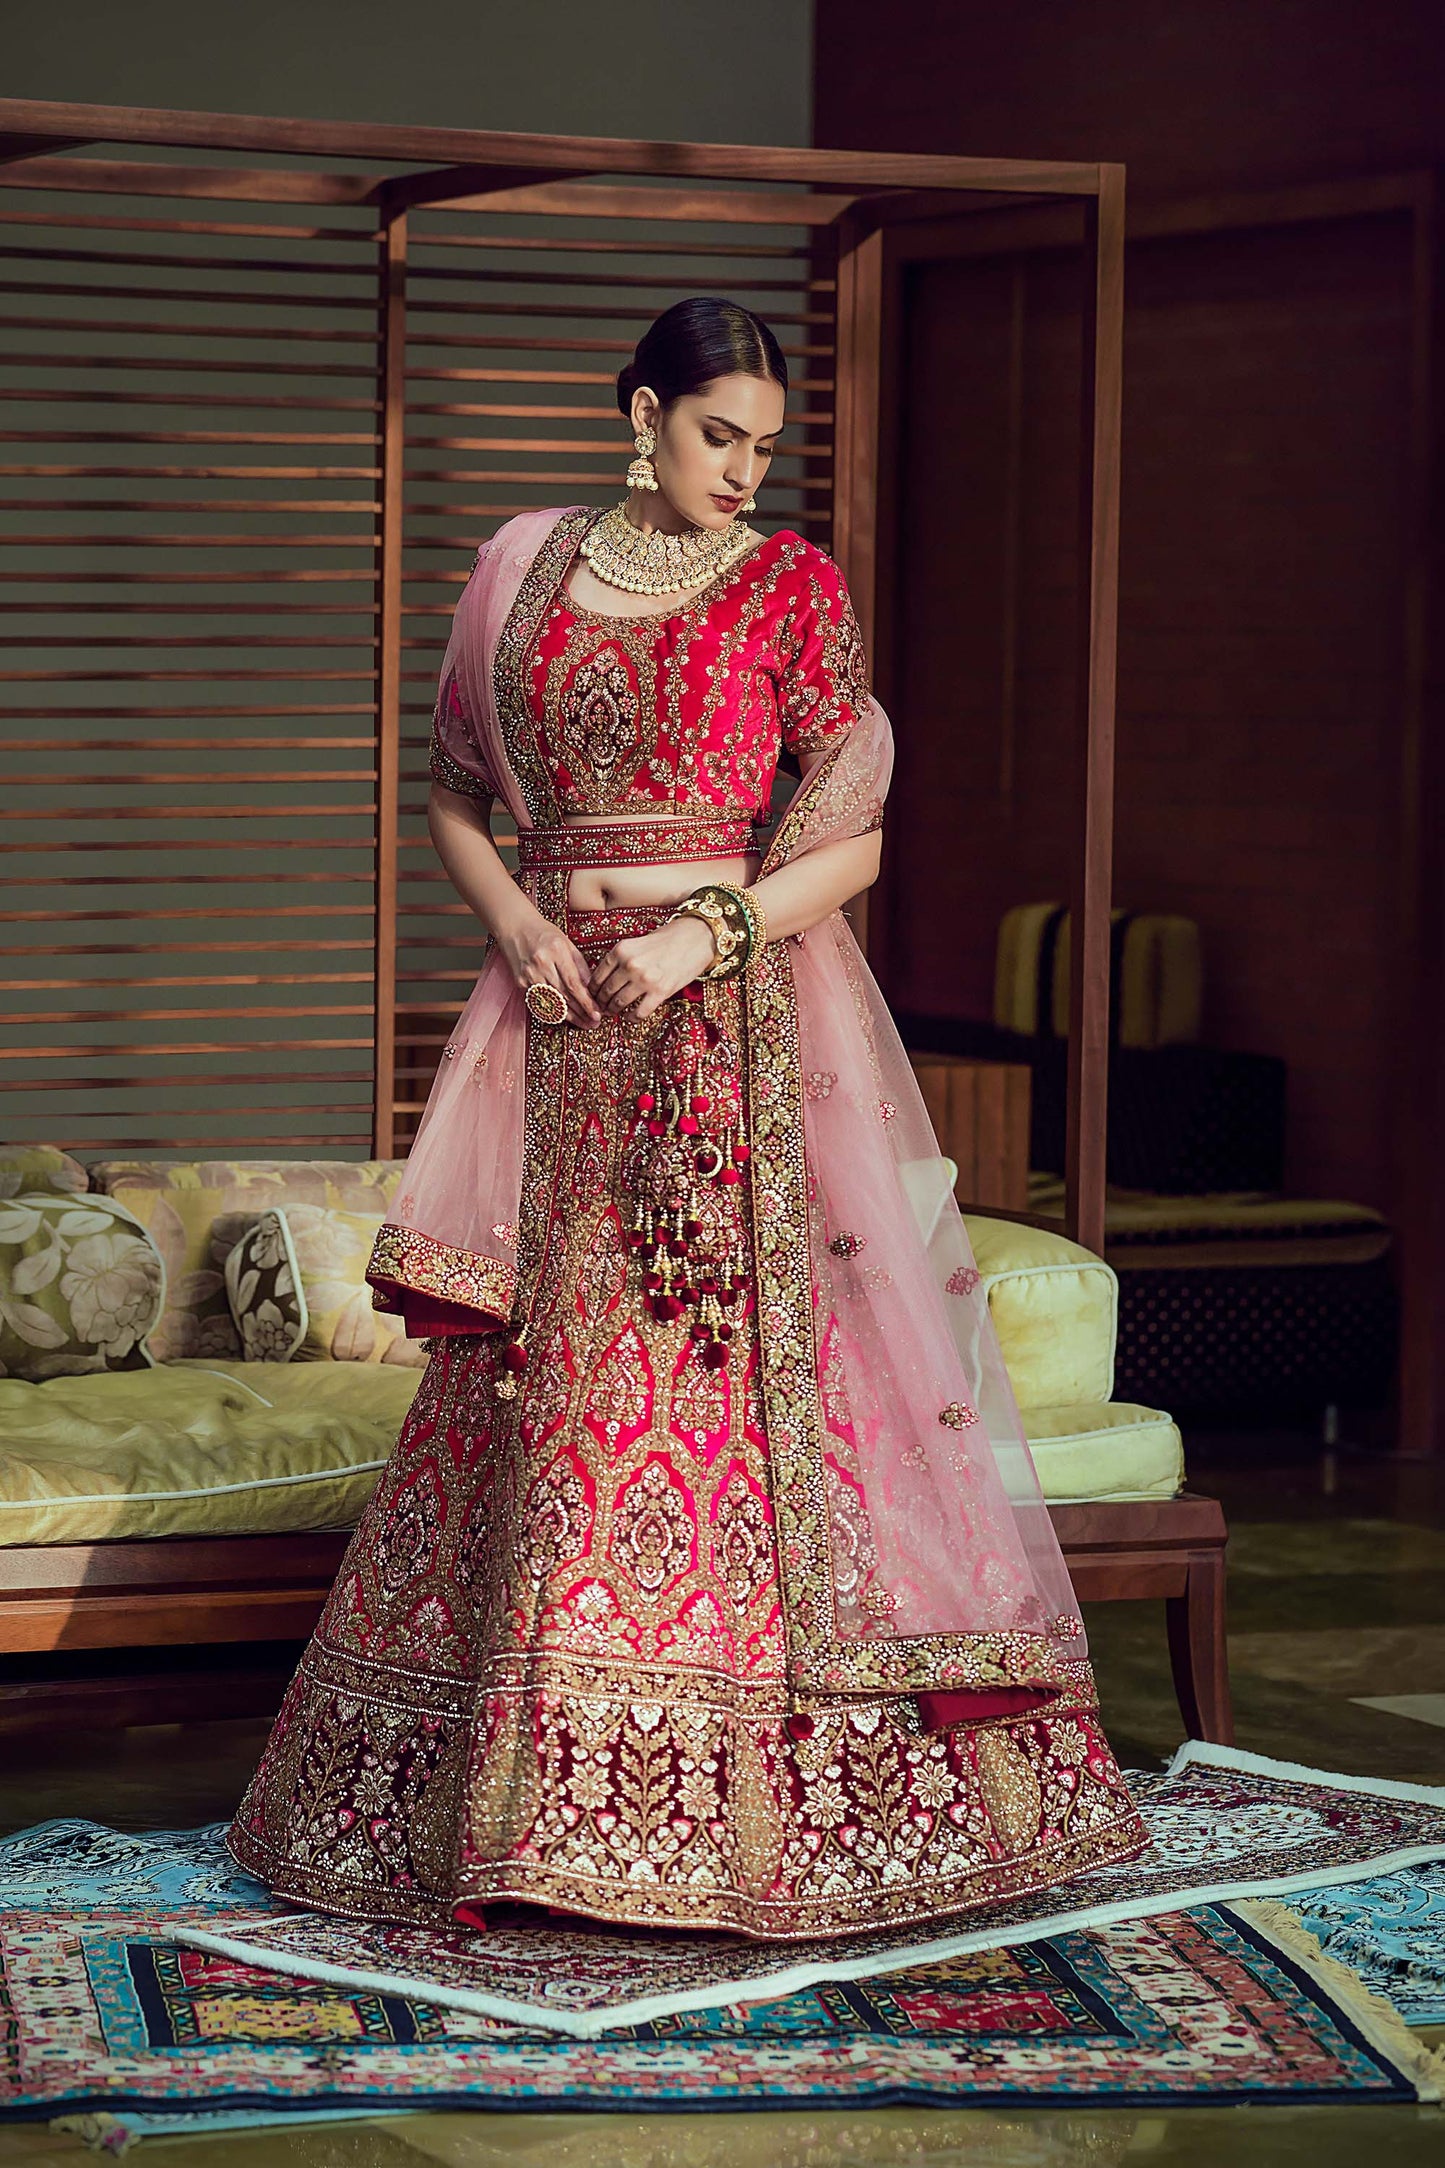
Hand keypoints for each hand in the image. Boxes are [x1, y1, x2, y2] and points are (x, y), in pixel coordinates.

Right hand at [494, 901, 601, 1026]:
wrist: (514, 927)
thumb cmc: (544, 933)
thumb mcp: (567, 943)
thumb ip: (580, 965)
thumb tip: (592, 989)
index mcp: (556, 951)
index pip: (573, 983)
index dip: (586, 1002)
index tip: (597, 1013)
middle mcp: (541, 964)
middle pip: (564, 996)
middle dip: (581, 1012)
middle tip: (594, 1023)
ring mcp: (528, 974)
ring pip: (552, 1002)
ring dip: (569, 1016)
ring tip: (584, 1023)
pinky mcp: (520, 982)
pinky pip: (540, 1002)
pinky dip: (553, 1012)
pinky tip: (565, 1018)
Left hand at [589, 916, 717, 1018]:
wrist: (696, 937)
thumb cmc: (667, 940)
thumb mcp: (636, 944)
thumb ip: (621, 959)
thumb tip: (606, 980)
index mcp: (621, 950)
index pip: (598, 976)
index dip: (593, 990)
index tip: (593, 996)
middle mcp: (630, 965)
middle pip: (606, 991)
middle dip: (601, 1002)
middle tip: (601, 1007)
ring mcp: (644, 979)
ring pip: (619, 1003)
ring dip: (614, 1010)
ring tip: (613, 1012)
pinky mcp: (660, 992)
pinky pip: (639, 1013)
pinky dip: (632, 1018)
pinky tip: (630, 1017)